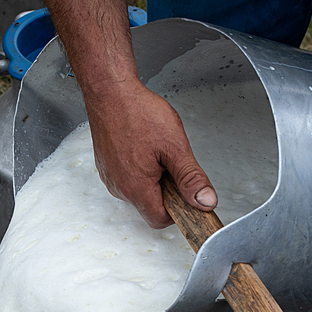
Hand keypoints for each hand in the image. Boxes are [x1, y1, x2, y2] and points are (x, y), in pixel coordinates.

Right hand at [85, 77, 217, 227]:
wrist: (110, 91)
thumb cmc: (137, 112)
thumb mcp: (174, 146)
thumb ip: (191, 178)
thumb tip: (205, 201)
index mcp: (136, 187)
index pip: (160, 220)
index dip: (178, 210)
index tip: (186, 193)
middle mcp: (119, 187)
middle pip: (150, 206)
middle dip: (166, 190)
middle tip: (172, 162)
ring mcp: (110, 177)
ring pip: (139, 192)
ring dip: (153, 178)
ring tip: (156, 150)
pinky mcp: (106, 167)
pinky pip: (128, 178)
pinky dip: (140, 169)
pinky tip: (144, 147)